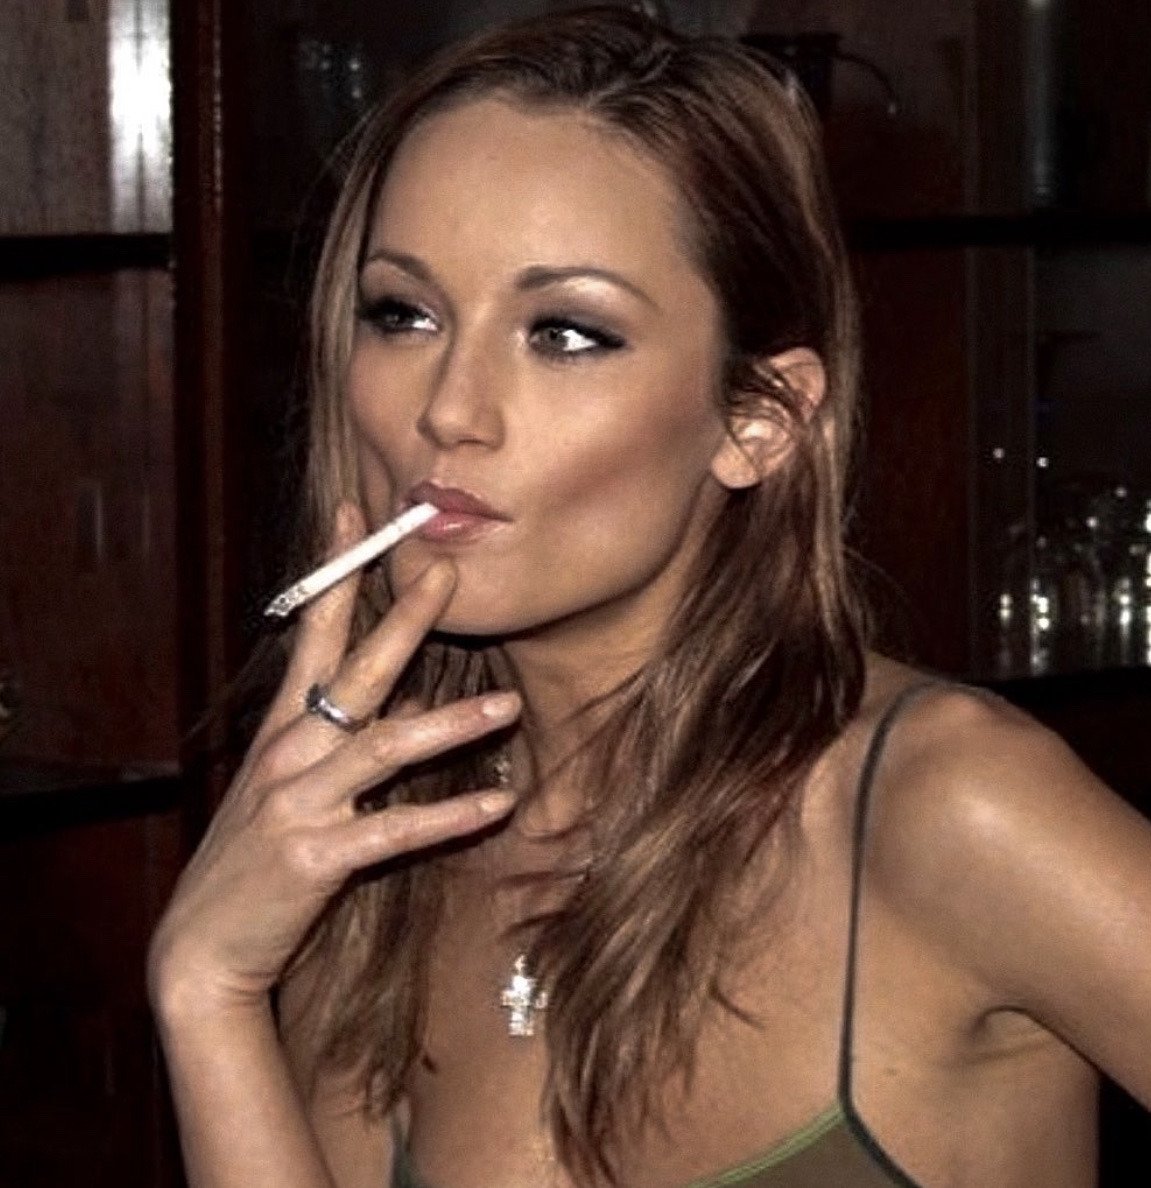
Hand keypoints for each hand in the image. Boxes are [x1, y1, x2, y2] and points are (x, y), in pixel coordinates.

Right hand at [148, 504, 519, 1017]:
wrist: (201, 948)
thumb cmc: (254, 859)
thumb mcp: (290, 788)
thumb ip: (343, 740)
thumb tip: (414, 700)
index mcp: (282, 730)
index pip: (310, 634)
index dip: (334, 572)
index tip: (354, 516)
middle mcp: (288, 754)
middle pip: (354, 672)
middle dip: (402, 619)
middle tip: (446, 571)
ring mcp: (299, 803)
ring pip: (383, 746)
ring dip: (450, 723)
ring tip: (506, 703)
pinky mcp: (317, 857)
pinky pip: (394, 829)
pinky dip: (447, 816)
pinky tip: (497, 804)